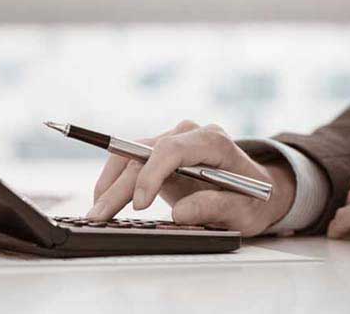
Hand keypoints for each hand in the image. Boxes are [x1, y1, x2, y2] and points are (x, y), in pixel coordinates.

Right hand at [88, 121, 295, 235]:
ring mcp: (171, 140)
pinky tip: (103, 201)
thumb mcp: (244, 211)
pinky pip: (128, 161)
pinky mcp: (157, 152)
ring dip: (109, 184)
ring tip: (95, 212)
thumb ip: (215, 209)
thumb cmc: (252, 200)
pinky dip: (113, 181)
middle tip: (100, 216)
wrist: (255, 190)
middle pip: (144, 155)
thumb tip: (180, 215)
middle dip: (119, 188)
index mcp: (213, 141)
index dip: (151, 175)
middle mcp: (188, 134)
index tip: (140, 205)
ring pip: (129, 156)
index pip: (172, 149)